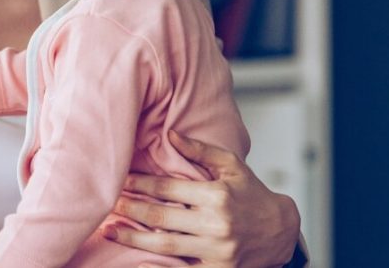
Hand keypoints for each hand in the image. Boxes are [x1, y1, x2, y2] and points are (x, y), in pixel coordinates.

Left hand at [105, 131, 300, 266]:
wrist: (282, 232)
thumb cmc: (252, 195)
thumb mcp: (232, 167)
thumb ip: (200, 151)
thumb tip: (170, 134)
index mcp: (217, 195)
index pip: (168, 188)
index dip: (140, 183)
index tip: (120, 180)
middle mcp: (217, 224)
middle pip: (160, 216)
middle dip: (129, 209)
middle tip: (106, 204)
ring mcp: (217, 251)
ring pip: (165, 244)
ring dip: (133, 238)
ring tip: (110, 231)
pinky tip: (137, 263)